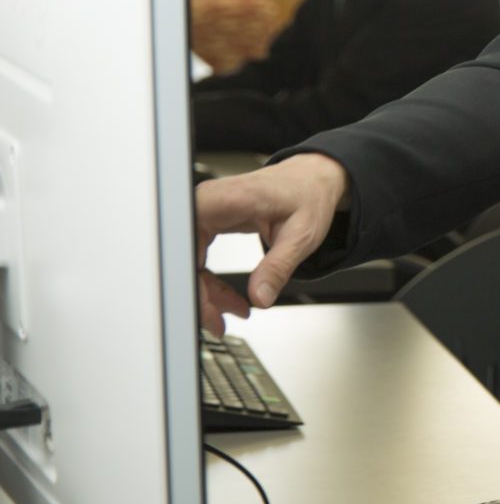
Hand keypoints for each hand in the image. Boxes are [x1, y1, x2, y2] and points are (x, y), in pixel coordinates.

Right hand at [194, 154, 349, 333]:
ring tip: (231, 313)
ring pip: (189, 263)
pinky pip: (199, 259)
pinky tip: (227, 299)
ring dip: (206, 293)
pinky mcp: (209, 224)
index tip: (204, 306)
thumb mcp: (301, 235)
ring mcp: (206, 213)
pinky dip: (211, 282)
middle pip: (184, 257)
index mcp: (226, 200)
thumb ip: (278, 267)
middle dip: (199, 295)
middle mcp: (208, 204)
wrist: (312, 180)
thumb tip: (260, 297)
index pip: (188, 243)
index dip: (189, 279)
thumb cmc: (308, 195)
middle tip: (218, 322)